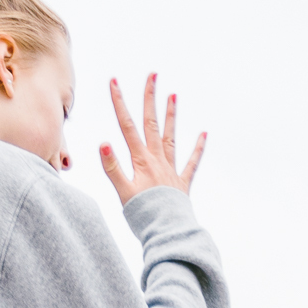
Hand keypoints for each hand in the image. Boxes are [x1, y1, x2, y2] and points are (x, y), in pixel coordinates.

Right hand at [96, 74, 204, 204]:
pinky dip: (198, 148)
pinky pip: (192, 162)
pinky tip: (204, 134)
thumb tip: (103, 142)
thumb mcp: (122, 192)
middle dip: (150, 97)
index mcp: (141, 160)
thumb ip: (112, 167)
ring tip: (173, 95)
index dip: (119, 102)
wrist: (169, 232)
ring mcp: (171, 169)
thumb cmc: (143, 216)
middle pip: (152, 123)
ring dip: (171, 115)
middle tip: (152, 74)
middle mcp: (157, 160)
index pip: (127, 125)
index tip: (114, 81)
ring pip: (171, 136)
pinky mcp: (182, 183)